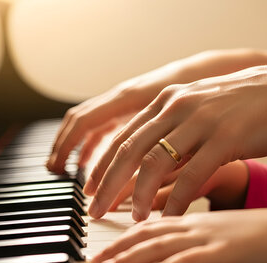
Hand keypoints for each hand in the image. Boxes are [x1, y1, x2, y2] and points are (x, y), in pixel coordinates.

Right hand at [46, 61, 185, 172]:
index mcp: (128, 99)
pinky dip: (91, 143)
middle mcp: (121, 97)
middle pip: (79, 121)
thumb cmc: (198, 96)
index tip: (58, 168)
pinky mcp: (131, 107)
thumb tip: (141, 186)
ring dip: (74, 145)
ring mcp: (124, 101)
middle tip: (53, 172)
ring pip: (88, 122)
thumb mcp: (179, 123)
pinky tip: (90, 162)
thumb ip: (158, 150)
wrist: (213, 72)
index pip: (85, 122)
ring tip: (64, 169)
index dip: (69, 146)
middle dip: (64, 146)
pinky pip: (102, 124)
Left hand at [84, 61, 266, 219]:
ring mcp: (200, 120)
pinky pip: (191, 175)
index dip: (103, 166)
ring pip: (155, 162)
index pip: (123, 136)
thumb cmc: (246, 107)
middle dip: (108, 184)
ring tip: (132, 219)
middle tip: (94, 211)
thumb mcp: (200, 110)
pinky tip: (168, 219)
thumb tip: (147, 162)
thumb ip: (173, 132)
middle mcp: (177, 106)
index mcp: (167, 100)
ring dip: (139, 195)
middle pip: (130, 150)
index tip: (89, 190)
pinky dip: (176, 200)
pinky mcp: (225, 137)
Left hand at [92, 208, 266, 262]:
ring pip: (159, 245)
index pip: (147, 224)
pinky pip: (188, 262)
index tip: (98, 247)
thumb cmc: (260, 237)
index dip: (120, 236)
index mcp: (191, 218)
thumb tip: (175, 256)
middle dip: (115, 248)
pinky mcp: (224, 251)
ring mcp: (208, 236)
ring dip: (129, 259)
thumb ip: (194, 242)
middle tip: (91, 261)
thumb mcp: (219, 235)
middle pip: (145, 233)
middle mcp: (194, 223)